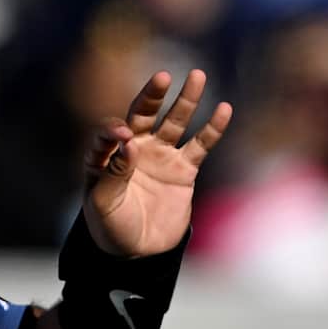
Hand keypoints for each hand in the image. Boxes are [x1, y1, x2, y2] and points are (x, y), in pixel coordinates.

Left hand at [82, 69, 231, 256]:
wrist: (138, 252)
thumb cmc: (111, 228)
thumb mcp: (103, 204)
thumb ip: (113, 174)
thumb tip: (130, 143)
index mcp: (105, 156)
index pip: (109, 132)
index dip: (114, 130)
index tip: (122, 135)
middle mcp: (132, 149)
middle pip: (143, 115)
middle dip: (152, 96)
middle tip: (163, 76)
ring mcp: (160, 156)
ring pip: (175, 122)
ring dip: (186, 100)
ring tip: (198, 76)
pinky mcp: (184, 169)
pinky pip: (200, 145)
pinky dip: (213, 128)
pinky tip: (224, 109)